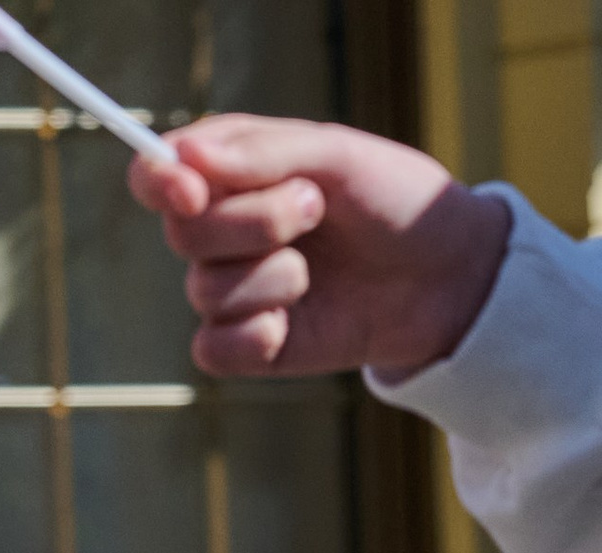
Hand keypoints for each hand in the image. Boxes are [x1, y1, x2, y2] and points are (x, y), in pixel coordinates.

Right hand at [130, 117, 512, 382]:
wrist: (444, 278)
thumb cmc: (393, 200)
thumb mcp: (337, 155)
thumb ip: (263, 152)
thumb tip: (186, 156)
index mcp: (231, 169)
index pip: (156, 173)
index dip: (159, 181)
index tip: (191, 189)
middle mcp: (224, 228)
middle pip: (183, 234)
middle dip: (250, 222)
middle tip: (313, 209)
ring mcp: (237, 289)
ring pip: (203, 291)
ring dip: (269, 277)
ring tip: (317, 269)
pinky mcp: (254, 346)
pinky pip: (212, 351)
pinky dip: (248, 338)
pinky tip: (288, 326)